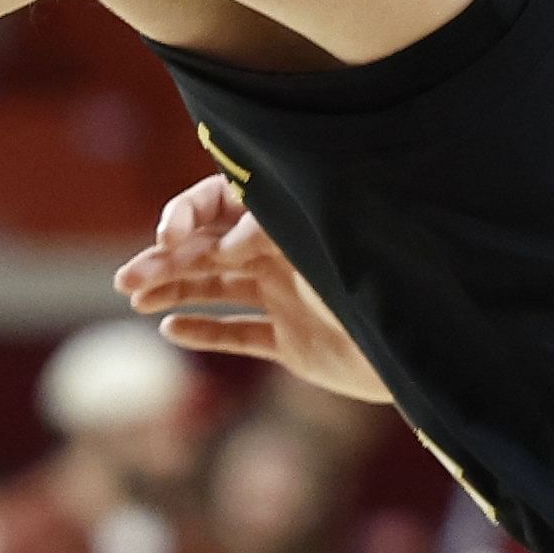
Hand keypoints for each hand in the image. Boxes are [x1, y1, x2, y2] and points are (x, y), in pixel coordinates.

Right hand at [118, 174, 392, 409]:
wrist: (427, 347)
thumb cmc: (384, 284)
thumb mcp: (330, 248)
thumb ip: (275, 237)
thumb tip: (222, 243)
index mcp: (290, 223)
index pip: (222, 205)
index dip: (187, 217)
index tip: (169, 238)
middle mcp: (284, 256)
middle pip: (208, 251)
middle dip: (165, 261)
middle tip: (126, 280)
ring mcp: (286, 298)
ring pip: (216, 290)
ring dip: (173, 290)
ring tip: (135, 299)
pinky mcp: (292, 342)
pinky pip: (240, 333)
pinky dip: (205, 330)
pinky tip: (171, 328)